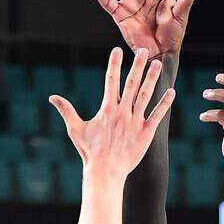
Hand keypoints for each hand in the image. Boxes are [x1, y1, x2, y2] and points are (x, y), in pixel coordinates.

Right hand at [50, 47, 174, 178]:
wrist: (105, 172)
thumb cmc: (90, 152)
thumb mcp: (75, 129)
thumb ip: (66, 110)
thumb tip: (52, 98)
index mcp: (107, 109)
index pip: (111, 81)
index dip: (114, 64)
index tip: (118, 50)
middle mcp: (122, 112)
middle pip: (131, 84)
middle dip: (137, 66)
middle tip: (143, 51)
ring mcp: (135, 122)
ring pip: (145, 96)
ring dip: (152, 79)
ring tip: (157, 65)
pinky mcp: (146, 133)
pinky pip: (157, 116)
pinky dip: (165, 104)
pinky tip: (172, 92)